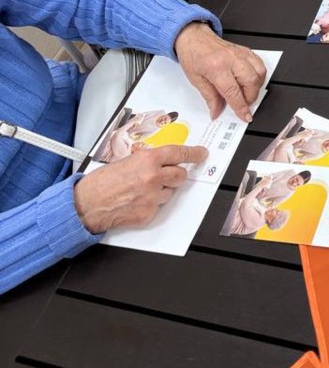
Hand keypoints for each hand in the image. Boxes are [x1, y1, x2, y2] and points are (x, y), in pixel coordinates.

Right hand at [74, 144, 207, 233]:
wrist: (88, 203)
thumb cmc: (102, 182)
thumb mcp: (127, 160)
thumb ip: (148, 160)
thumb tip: (163, 161)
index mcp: (148, 160)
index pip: (179, 154)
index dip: (194, 153)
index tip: (201, 154)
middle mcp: (153, 178)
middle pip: (180, 175)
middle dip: (177, 175)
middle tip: (168, 175)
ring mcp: (152, 197)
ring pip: (170, 193)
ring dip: (162, 191)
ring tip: (142, 190)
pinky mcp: (148, 213)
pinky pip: (158, 207)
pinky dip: (151, 204)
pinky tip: (137, 201)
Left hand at [174, 22, 267, 121]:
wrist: (193, 36)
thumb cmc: (192, 55)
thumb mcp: (195, 80)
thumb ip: (209, 97)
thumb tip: (217, 112)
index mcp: (216, 67)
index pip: (233, 92)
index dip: (241, 107)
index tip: (245, 116)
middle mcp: (231, 59)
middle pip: (250, 82)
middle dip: (250, 98)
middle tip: (244, 105)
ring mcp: (240, 53)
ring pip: (259, 72)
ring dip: (256, 87)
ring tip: (247, 94)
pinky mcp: (245, 50)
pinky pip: (259, 63)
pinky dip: (258, 75)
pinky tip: (251, 81)